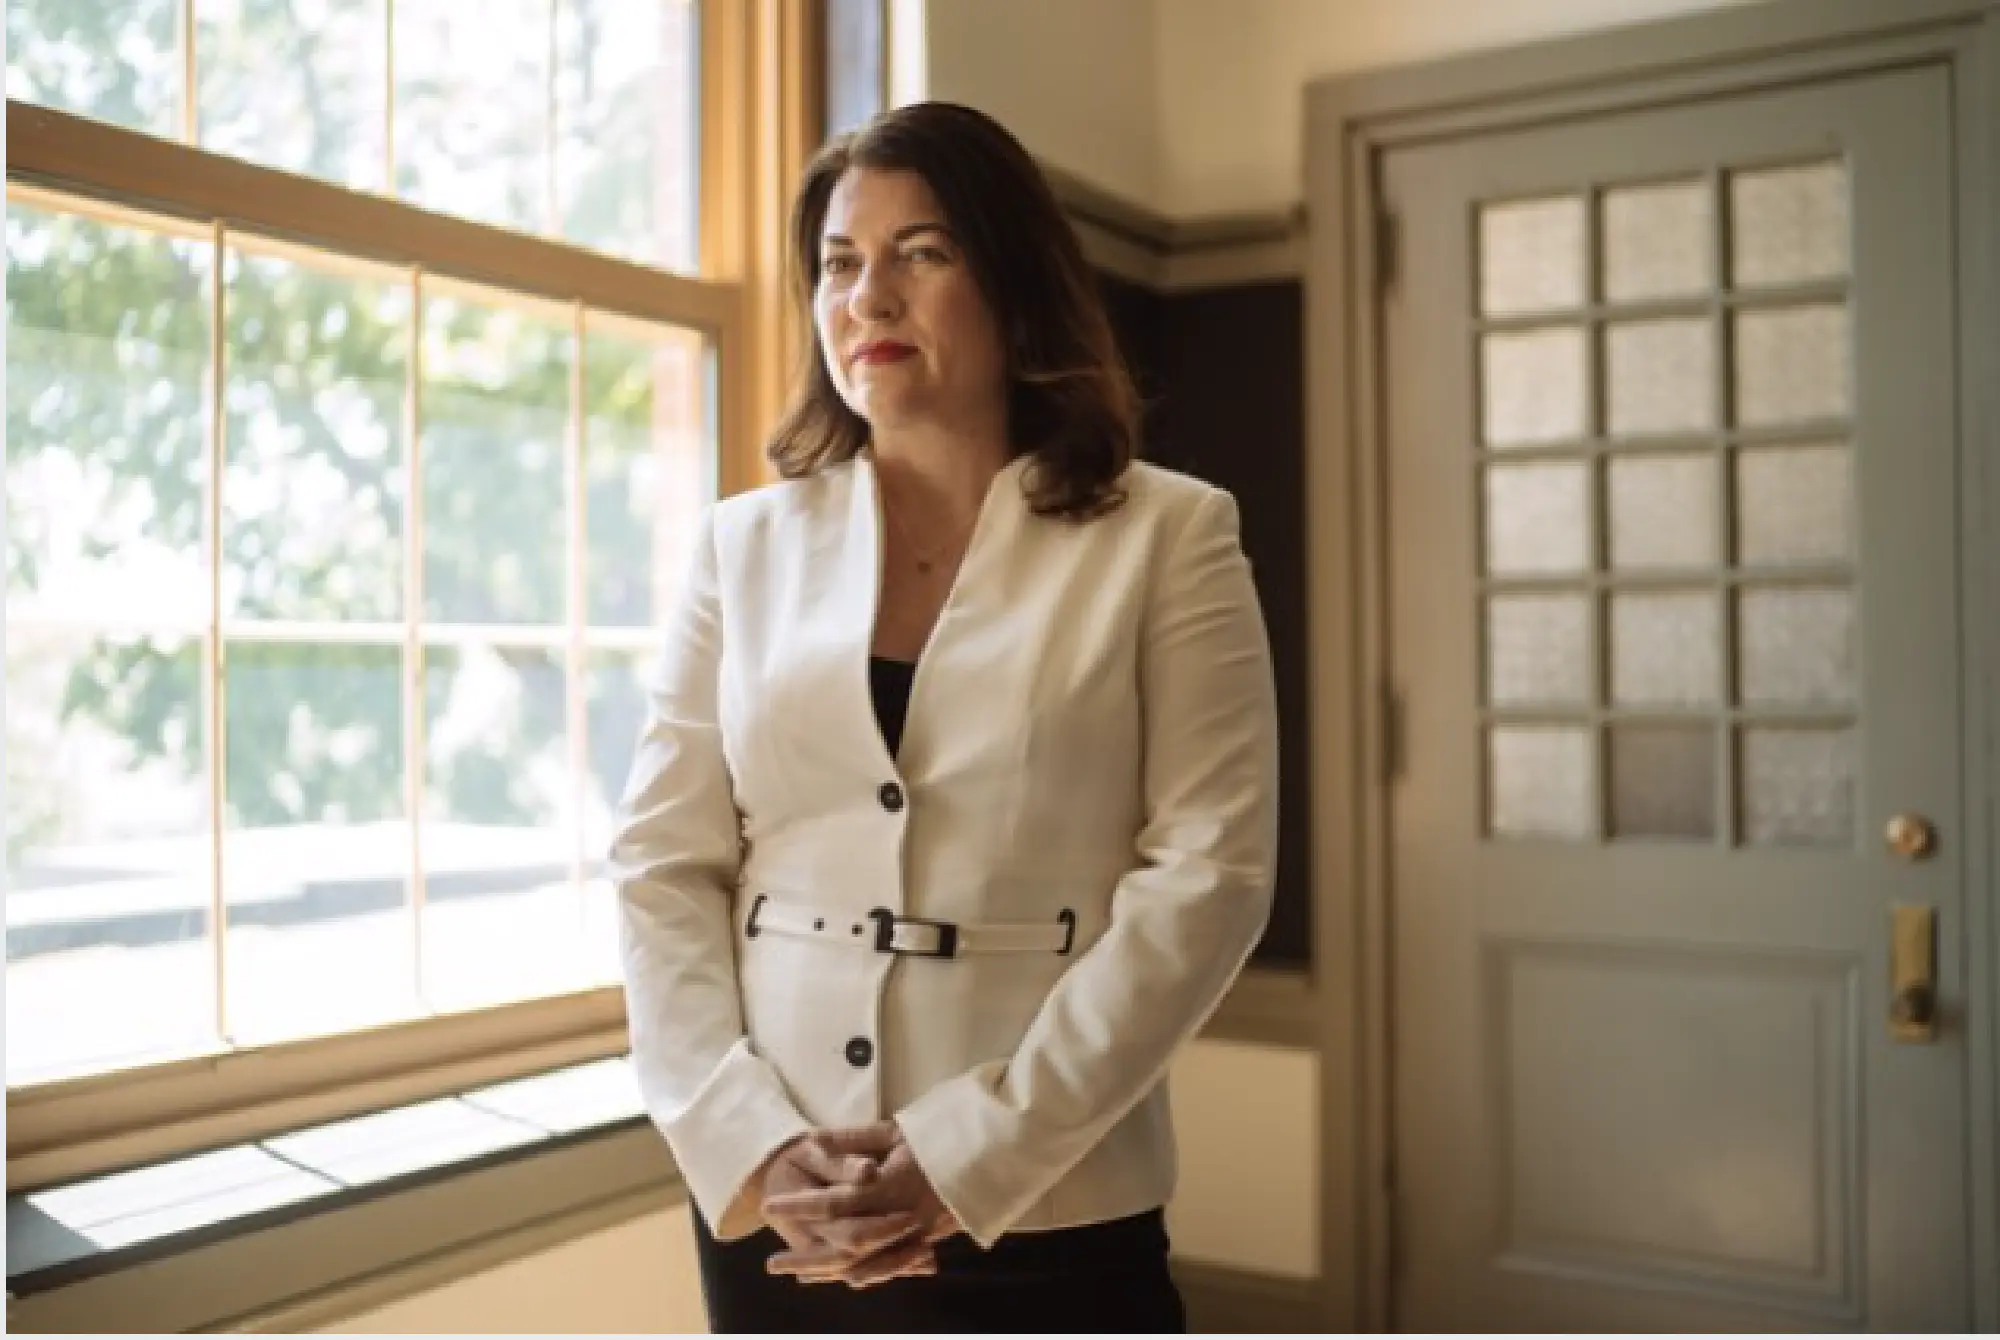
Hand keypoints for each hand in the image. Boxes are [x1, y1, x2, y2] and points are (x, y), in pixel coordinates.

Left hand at [763, 1121, 958, 1288]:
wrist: (986, 1156)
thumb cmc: (937, 1138)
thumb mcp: (894, 1131)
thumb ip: (853, 1139)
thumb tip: (812, 1139)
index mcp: (888, 1184)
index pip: (834, 1200)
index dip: (800, 1206)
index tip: (769, 1207)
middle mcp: (899, 1216)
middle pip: (843, 1245)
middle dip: (806, 1257)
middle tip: (772, 1264)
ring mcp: (913, 1235)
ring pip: (863, 1264)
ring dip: (827, 1272)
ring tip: (796, 1275)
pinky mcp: (923, 1243)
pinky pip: (886, 1267)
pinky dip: (861, 1275)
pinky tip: (840, 1279)